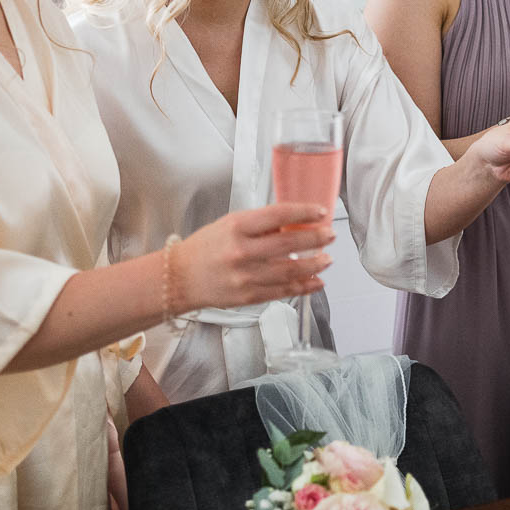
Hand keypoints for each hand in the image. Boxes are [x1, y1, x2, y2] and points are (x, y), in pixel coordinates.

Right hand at [177, 203, 334, 309]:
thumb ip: (260, 224)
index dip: (304, 213)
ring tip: (327, 260)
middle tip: (330, 235)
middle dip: (316, 239)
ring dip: (314, 265)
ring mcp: (246, 277)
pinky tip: (316, 281)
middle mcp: (242, 252)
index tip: (321, 212)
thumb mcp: (229, 224)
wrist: (180, 278)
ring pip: (291, 271)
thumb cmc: (205, 247)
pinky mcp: (249, 297)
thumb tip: (294, 223)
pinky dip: (304, 287)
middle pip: (289, 244)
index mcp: (237, 227)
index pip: (278, 215)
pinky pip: (283, 291)